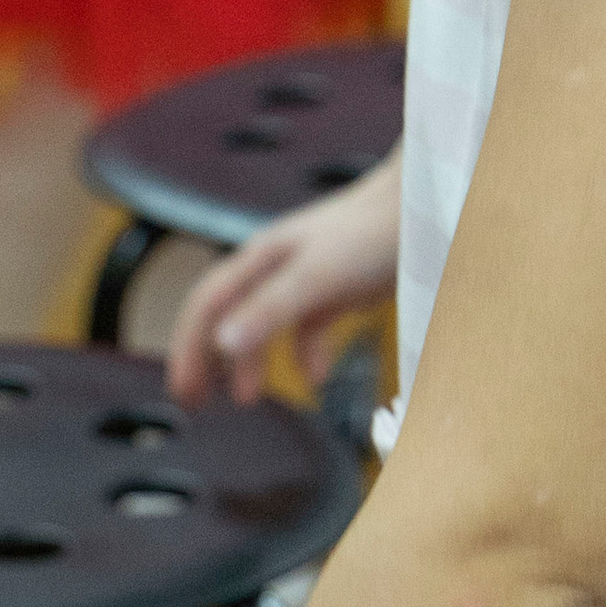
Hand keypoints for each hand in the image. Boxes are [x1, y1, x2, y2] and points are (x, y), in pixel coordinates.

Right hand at [169, 163, 400, 406]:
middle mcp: (276, 267)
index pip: (206, 305)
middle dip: (207, 357)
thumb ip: (268, 309)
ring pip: (265, 325)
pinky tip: (314, 375)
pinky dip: (306, 353)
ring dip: (251, 361)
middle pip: (227, 315)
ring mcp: (307, 278)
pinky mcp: (338, 288)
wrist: (423, 207)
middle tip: (196, 399)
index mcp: (260, 259)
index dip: (188, 347)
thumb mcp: (314, 276)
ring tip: (246, 396)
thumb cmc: (370, 232)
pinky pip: (310, 326)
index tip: (182, 389)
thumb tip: (221, 342)